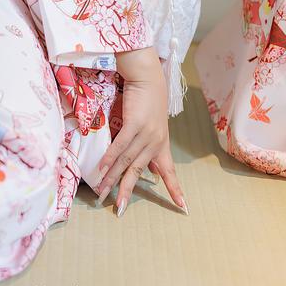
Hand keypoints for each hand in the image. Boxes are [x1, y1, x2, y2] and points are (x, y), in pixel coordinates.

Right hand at [95, 48, 187, 215]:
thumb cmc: (148, 100)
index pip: (169, 171)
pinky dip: (110, 158)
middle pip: (138, 170)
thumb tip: (149, 170)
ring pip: (127, 160)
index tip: (183, 208)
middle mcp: (156, 141)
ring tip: (102, 192)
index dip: (175, 189)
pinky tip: (102, 168)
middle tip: (118, 209)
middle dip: (127, 190)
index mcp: (162, 144)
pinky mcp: (135, 122)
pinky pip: (120, 145)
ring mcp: (146, 132)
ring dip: (112, 177)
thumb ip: (150, 148)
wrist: (148, 77)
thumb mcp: (153, 126)